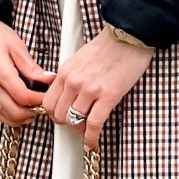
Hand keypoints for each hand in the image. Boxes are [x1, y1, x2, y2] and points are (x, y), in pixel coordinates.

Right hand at [0, 13, 53, 127]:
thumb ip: (32, 68)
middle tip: (44, 102)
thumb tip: (48, 80)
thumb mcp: (17, 46)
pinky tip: (20, 107)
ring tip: (34, 105)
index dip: (40, 100)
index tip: (49, 95)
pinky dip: (10, 115)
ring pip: (6, 117)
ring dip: (23, 116)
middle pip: (15, 113)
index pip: (24, 97)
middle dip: (33, 111)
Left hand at [39, 26, 152, 151]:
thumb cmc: (109, 46)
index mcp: (65, 71)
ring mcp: (90, 90)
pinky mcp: (108, 96)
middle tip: (75, 125)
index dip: (54, 114)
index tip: (61, 117)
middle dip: (65, 124)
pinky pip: (94, 124)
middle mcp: (73, 81)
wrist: (130, 35)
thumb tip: (67, 94)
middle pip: (58, 115)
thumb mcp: (80, 58)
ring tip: (87, 130)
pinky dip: (91, 137)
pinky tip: (92, 143)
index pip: (48, 102)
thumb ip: (71, 76)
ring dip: (80, 129)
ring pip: (74, 121)